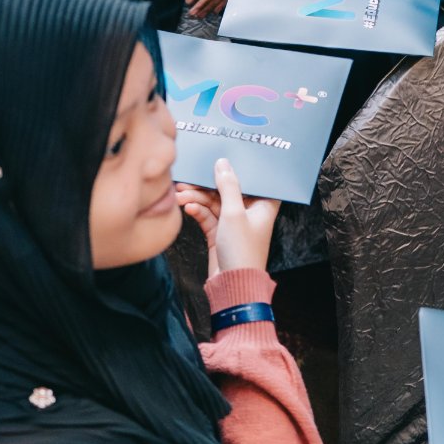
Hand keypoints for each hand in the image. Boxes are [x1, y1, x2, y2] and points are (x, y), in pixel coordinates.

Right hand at [176, 159, 279, 276]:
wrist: (232, 285)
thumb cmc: (242, 251)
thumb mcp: (234, 213)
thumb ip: (228, 185)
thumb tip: (223, 163)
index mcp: (263, 204)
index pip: (250, 180)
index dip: (235, 169)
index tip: (218, 159)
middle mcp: (249, 211)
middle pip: (227, 190)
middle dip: (206, 185)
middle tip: (188, 180)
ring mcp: (233, 223)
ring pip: (213, 202)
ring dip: (197, 198)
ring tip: (180, 195)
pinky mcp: (220, 233)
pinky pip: (207, 216)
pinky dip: (197, 211)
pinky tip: (187, 208)